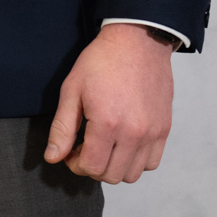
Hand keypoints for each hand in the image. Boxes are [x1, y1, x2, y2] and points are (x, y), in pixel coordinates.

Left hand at [44, 22, 175, 183]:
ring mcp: (152, 132)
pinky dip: (136, 161)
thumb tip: (52, 158)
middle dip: (93, 167)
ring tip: (105, 146)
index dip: (75, 163)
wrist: (138, 41)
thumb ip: (62, 128)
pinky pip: (152, 163)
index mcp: (107, 123)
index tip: (71, 150)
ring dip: (114, 167)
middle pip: (111, 175)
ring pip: (132, 174)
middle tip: (85, 148)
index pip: (91, 167)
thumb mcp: (72, 90)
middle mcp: (134, 133)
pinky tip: (124, 144)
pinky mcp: (164, 128)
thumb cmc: (102, 61)